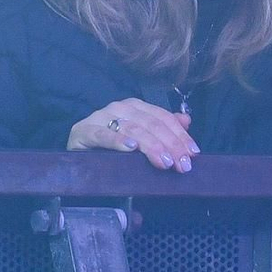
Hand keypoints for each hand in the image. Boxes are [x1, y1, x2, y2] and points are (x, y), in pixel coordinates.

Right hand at [67, 98, 199, 171]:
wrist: (77, 152)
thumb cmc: (112, 148)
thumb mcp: (141, 139)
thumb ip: (164, 129)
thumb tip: (186, 120)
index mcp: (136, 107)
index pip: (163, 118)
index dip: (180, 135)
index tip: (193, 154)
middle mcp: (119, 108)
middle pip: (151, 124)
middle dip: (170, 145)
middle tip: (181, 165)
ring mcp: (100, 117)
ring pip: (132, 129)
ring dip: (151, 146)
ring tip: (164, 162)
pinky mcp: (83, 131)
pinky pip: (103, 135)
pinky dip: (117, 141)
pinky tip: (131, 148)